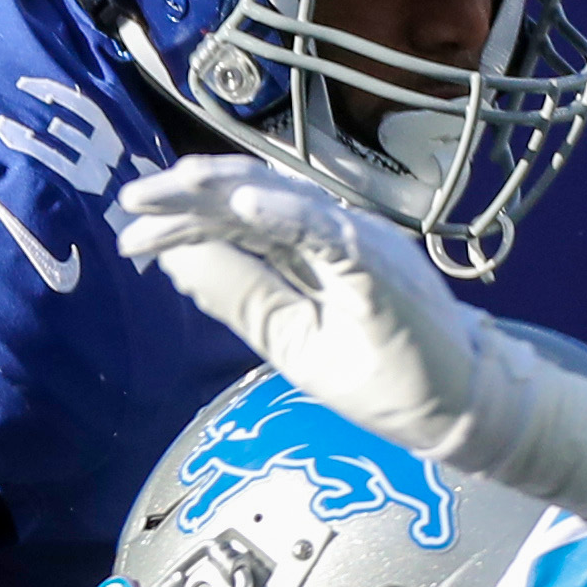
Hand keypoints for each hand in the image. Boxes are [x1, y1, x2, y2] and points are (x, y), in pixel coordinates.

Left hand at [114, 156, 586, 526]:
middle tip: (132, 197)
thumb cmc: (382, 371)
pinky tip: (246, 208)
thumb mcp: (290, 340)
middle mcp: (330, 232)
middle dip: (188, 195)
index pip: (234, 221)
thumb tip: (174, 261)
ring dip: (229, 189)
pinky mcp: (382, 263)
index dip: (182, 223)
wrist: (458, 405)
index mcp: (307, 248)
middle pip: (251, 197)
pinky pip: (330, 231)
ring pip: (285, 198)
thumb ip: (241, 297)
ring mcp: (358, 241)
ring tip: (178, 182)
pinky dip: (289, 214)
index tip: (129, 235)